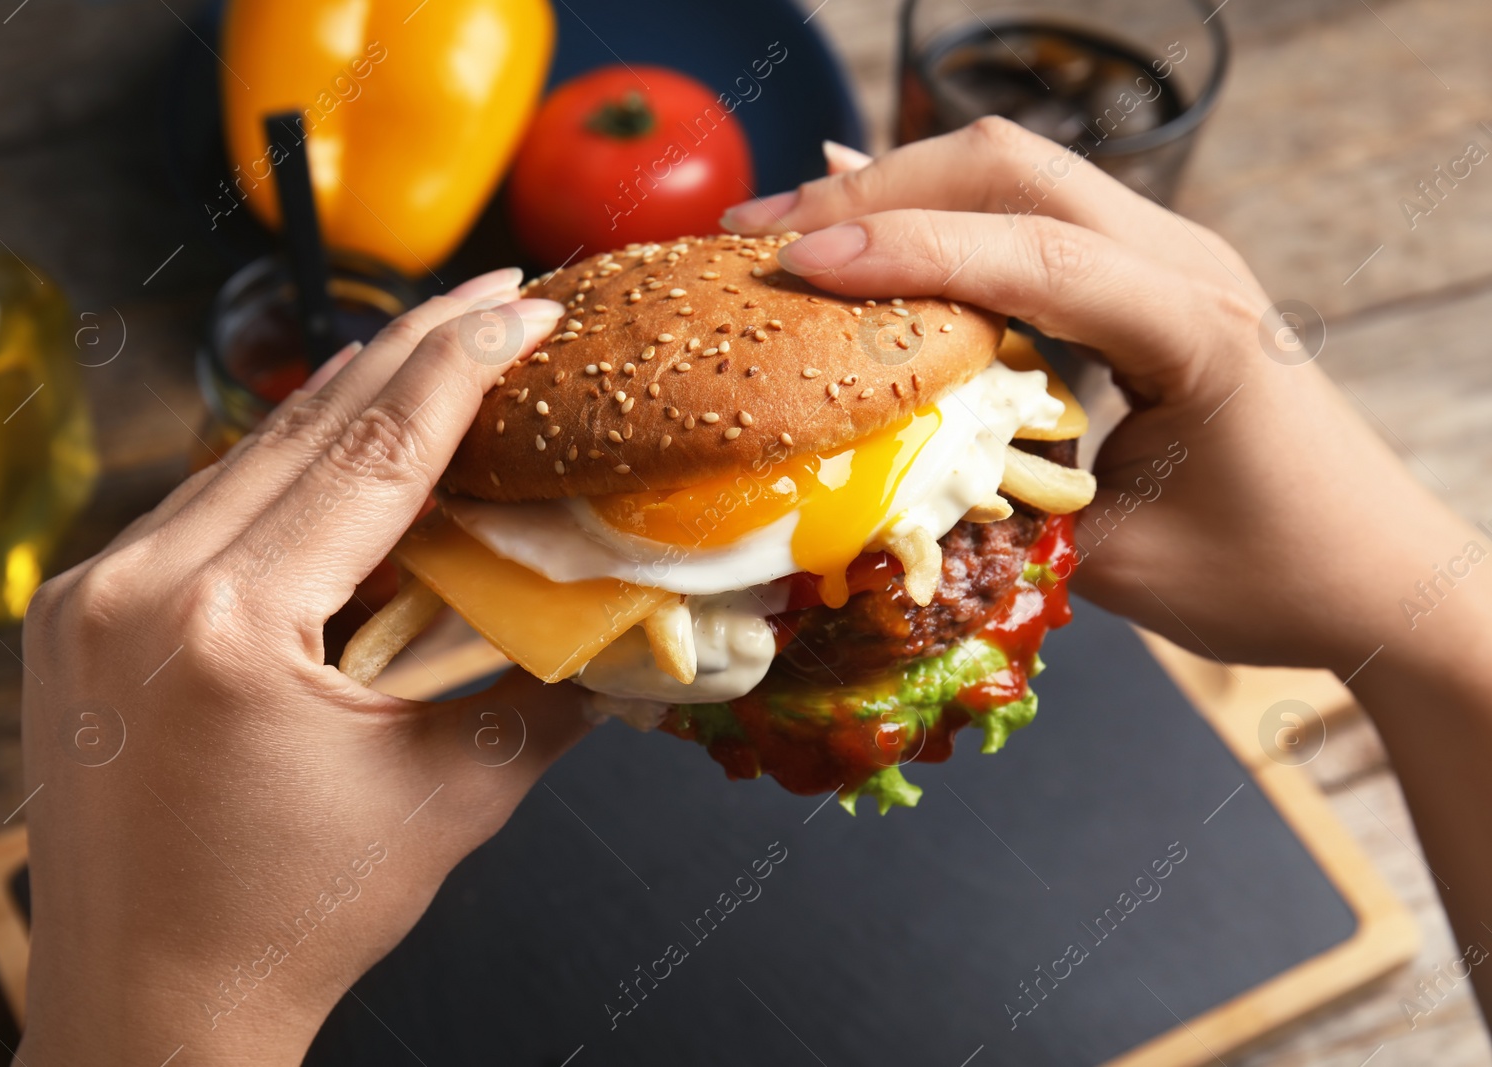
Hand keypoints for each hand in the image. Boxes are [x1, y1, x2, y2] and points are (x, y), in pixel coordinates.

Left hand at [17, 270, 583, 1064]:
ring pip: (241, 457)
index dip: (461, 369)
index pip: (372, 456)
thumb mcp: (447, 800)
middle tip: (489, 292)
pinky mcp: (78, 616)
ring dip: (343, 403)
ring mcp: (90, 597)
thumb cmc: (293, 919)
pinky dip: (280, 468)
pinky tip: (335, 444)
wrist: (150, 1009)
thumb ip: (543, 694)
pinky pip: (199, 507)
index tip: (521, 306)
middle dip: (407, 351)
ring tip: (432, 351)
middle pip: (299, 429)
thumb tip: (638, 634)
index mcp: (227, 627)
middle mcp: (136, 587)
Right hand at [723, 119, 1482, 677]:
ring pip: (1016, 172)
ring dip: (902, 189)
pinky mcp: (1148, 278)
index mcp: (1193, 324)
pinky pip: (1032, 214)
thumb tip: (880, 476)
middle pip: (1010, 165)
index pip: (1029, 251)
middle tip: (764, 229)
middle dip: (879, 186)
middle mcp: (1186, 262)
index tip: (797, 263)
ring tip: (793, 227)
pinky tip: (872, 232)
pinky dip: (943, 216)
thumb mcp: (1123, 564)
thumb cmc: (1272, 576)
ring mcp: (1170, 257)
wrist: (1380, 573)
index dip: (904, 249)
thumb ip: (1005, 511)